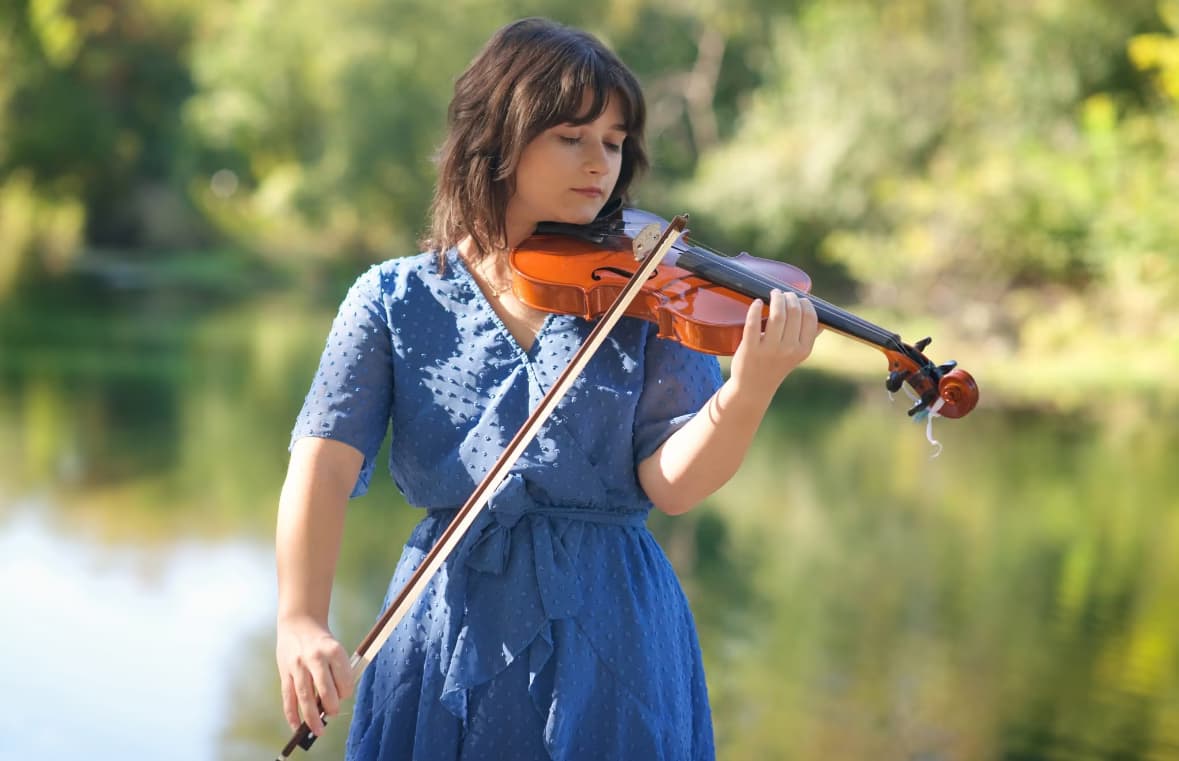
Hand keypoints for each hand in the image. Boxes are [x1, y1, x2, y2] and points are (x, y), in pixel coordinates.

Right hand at [276, 614, 353, 734]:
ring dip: (312, 717)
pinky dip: (292, 713)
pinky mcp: (285, 672)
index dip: (347, 691)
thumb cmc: (322, 641)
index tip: (345, 694)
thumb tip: (338, 700)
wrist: (299, 623)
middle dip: (331, 706)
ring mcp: (298, 665)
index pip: (345, 679)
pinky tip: (296, 725)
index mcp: (334, 650)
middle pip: (325, 689)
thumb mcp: (336, 648)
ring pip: (305, 696)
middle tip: (333, 713)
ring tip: (319, 730)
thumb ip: (339, 671)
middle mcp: (315, 658)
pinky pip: (288, 697)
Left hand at [729, 289, 819, 400]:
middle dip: (789, 297)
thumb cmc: (775, 366)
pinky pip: (753, 323)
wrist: (753, 388)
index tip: (799, 298)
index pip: (810, 318)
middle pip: (794, 312)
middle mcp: (789, 349)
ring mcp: (769, 349)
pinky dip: (755, 308)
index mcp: (803, 349)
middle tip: (783, 294)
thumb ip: (807, 337)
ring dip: (776, 298)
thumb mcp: (796, 355)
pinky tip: (756, 302)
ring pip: (777, 315)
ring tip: (773, 294)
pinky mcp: (750, 349)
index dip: (805, 303)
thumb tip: (822, 319)